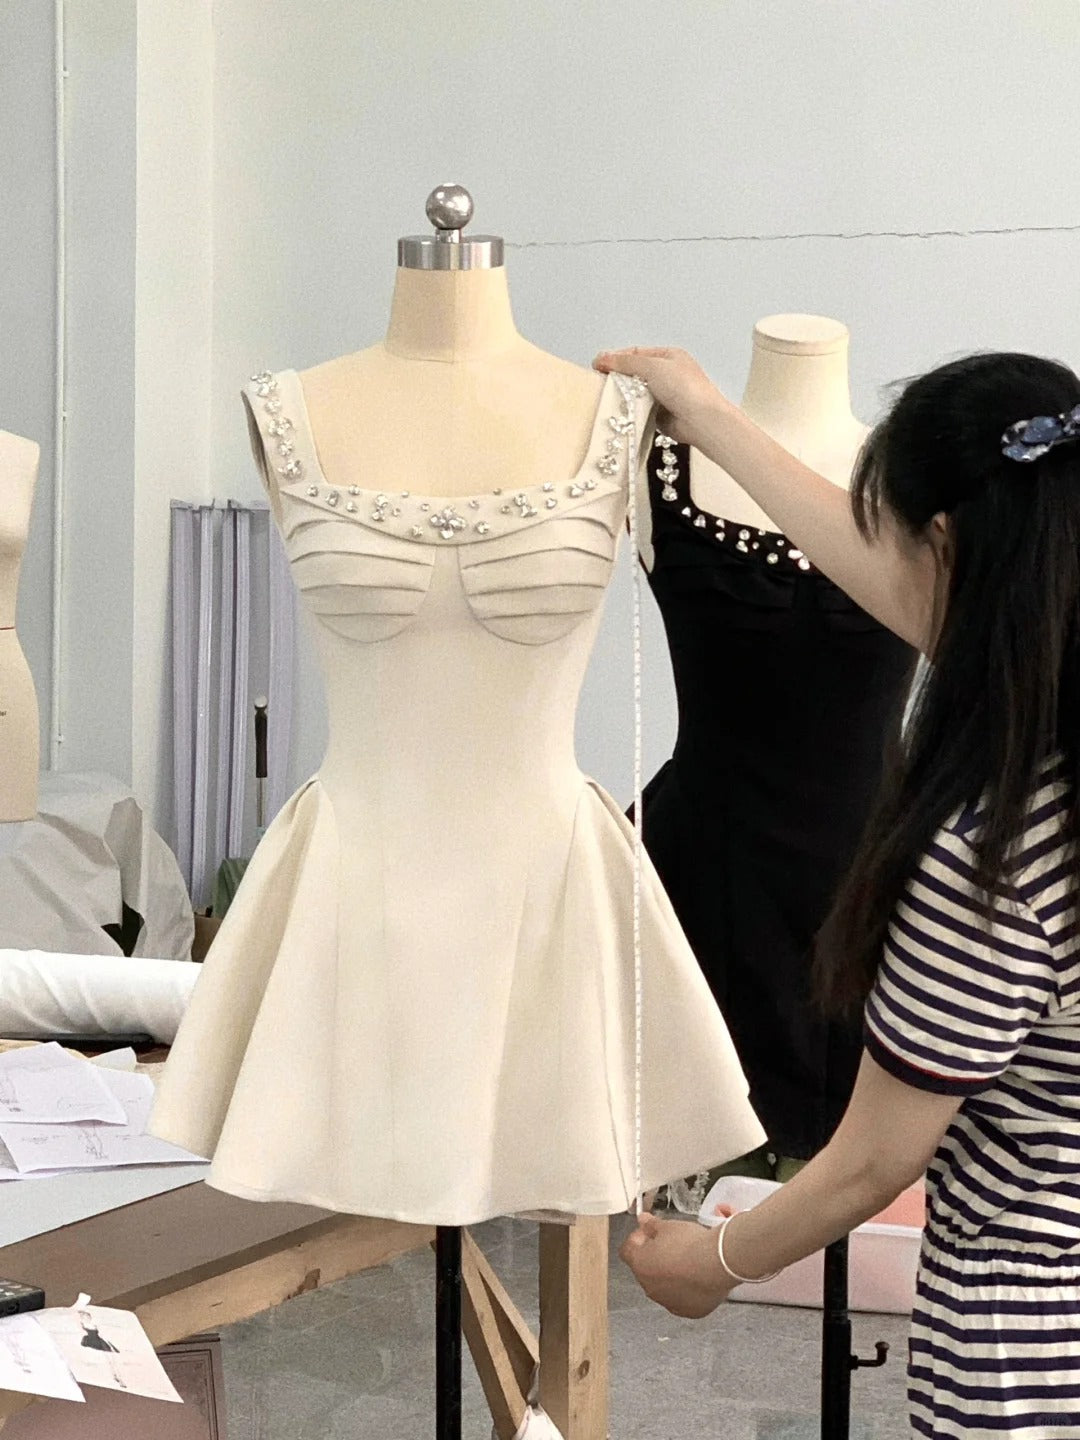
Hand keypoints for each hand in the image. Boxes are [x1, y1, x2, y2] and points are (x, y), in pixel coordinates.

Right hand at [593, 347, 724, 445]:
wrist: (701, 421)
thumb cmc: (684, 388)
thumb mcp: (653, 366)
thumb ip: (626, 362)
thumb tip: (601, 358)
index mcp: (668, 357)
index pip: (636, 353)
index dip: (616, 358)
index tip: (597, 365)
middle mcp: (667, 375)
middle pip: (634, 373)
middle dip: (618, 378)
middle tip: (599, 382)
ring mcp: (664, 396)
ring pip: (635, 393)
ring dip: (624, 396)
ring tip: (607, 398)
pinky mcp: (660, 415)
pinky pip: (639, 411)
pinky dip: (630, 411)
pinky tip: (620, 413)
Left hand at [619, 1214, 735, 1318]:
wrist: (717, 1263)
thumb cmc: (691, 1245)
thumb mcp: (668, 1226)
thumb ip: (651, 1225)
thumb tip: (644, 1221)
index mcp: (640, 1265)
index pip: (627, 1251)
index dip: (636, 1239)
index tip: (647, 1232)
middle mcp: (650, 1288)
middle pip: (645, 1270)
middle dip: (653, 1256)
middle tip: (668, 1244)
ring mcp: (670, 1302)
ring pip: (663, 1287)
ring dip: (669, 1275)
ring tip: (685, 1260)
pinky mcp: (689, 1311)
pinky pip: (682, 1299)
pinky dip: (685, 1289)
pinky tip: (695, 1276)